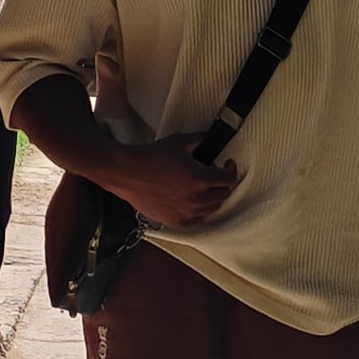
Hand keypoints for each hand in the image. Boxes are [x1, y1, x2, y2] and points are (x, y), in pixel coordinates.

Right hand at [95, 133, 238, 232]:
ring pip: (212, 209)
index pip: (228, 179)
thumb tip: (210, 138)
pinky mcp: (174, 221)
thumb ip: (199, 140)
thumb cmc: (151, 156)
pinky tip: (194, 202)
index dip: (231, 169)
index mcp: (200, 178)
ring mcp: (185, 212)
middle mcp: (196, 199)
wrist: (127, 173)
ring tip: (205, 187)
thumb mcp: (179, 142)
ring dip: (213, 197)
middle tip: (216, 175)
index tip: (228, 164)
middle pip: (223, 195)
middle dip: (223, 183)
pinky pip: (196, 220)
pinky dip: (200, 212)